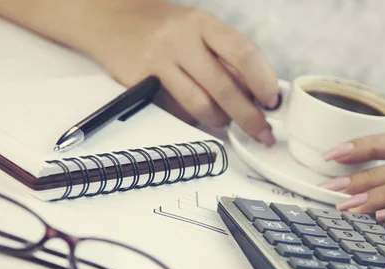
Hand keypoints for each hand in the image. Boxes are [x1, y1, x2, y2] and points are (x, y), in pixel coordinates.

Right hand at [83, 1, 279, 144]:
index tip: (273, 102)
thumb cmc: (163, 29)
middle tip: (261, 132)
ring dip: (218, 120)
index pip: (242, 52)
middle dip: (248, 115)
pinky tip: (193, 114)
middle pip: (223, 85)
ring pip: (198, 103)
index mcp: (202, 23)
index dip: (263, 81)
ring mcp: (158, 60)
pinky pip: (173, 109)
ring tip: (223, 121)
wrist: (111, 20)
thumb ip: (224, 56)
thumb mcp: (197, 30)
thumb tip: (257, 93)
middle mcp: (180, 38)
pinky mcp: (139, 81)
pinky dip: (190, 118)